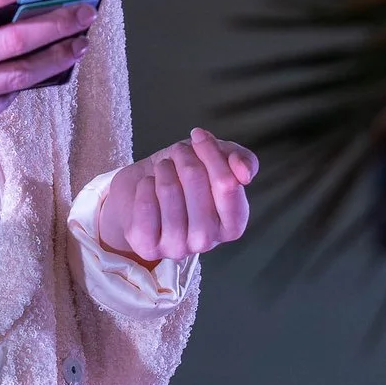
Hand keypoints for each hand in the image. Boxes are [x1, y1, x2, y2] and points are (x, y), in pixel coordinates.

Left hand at [95, 128, 259, 264]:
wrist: (140, 193)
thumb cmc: (182, 177)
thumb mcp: (216, 161)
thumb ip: (241, 160)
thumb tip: (245, 172)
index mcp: (232, 225)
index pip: (228, 184)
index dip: (212, 153)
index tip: (198, 136)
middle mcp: (208, 242)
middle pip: (198, 183)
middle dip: (185, 158)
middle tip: (178, 152)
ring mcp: (177, 248)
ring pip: (169, 191)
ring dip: (164, 170)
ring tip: (163, 169)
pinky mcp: (148, 247)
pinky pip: (145, 205)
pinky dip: (144, 185)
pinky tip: (147, 187)